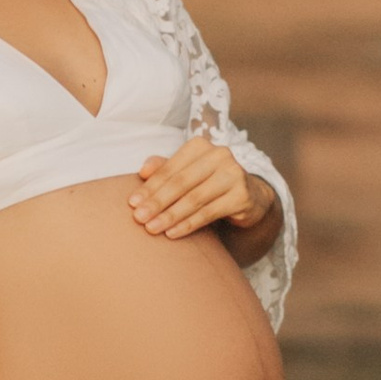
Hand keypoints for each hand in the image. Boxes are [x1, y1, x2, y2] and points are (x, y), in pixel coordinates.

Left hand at [128, 138, 272, 243]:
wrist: (248, 196)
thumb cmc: (208, 183)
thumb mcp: (186, 173)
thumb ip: (164, 169)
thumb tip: (142, 171)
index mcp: (200, 146)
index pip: (170, 168)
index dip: (150, 187)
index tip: (132, 203)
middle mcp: (219, 155)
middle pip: (181, 182)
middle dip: (157, 202)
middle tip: (139, 218)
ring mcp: (234, 175)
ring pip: (195, 199)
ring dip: (170, 216)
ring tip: (152, 228)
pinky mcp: (242, 196)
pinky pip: (209, 213)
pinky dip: (189, 224)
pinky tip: (173, 233)